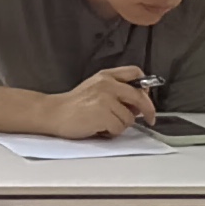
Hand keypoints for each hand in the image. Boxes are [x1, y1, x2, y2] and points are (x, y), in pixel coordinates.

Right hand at [38, 68, 157, 140]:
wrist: (54, 113)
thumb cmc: (74, 104)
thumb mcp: (95, 88)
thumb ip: (116, 91)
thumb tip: (138, 105)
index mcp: (106, 76)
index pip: (135, 72)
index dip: (145, 86)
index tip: (147, 97)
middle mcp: (107, 84)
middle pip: (139, 96)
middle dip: (148, 110)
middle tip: (150, 119)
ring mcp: (105, 99)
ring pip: (129, 117)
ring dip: (121, 124)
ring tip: (105, 123)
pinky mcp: (103, 114)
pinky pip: (119, 128)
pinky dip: (111, 132)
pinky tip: (99, 128)